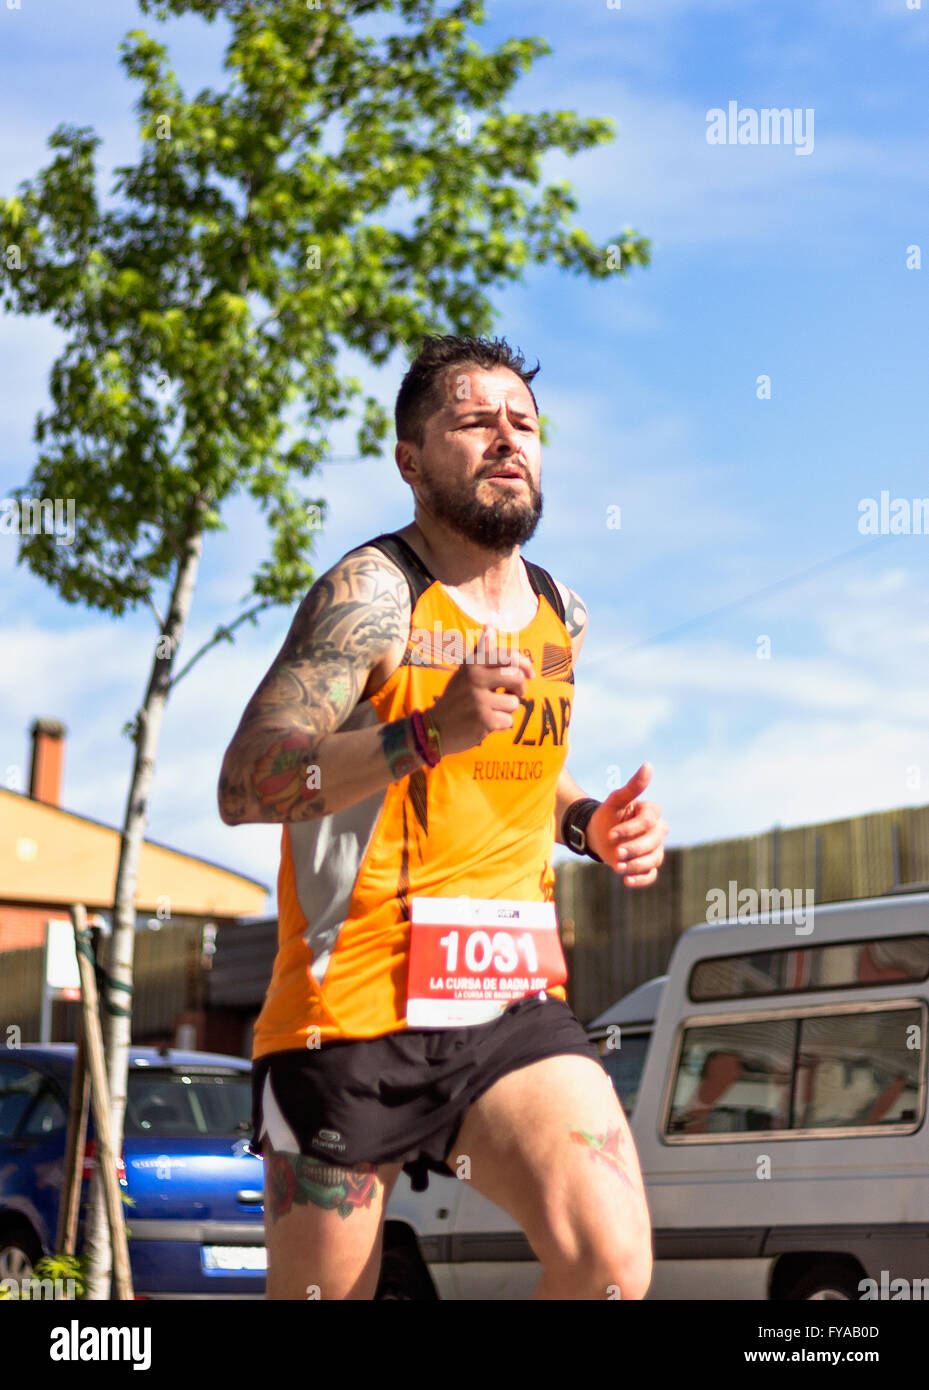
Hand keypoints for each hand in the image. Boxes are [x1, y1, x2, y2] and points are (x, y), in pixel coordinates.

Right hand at [429, 625, 534, 756]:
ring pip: (514, 703)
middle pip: (516, 677)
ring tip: (491, 710)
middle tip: (511, 694)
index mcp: (473, 664)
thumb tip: (490, 626)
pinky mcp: (483, 720)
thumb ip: (481, 651)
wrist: (436, 727)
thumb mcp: (465, 671)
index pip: (508, 656)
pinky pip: (508, 721)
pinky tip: (488, 723)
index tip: (530, 674)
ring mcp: (479, 700)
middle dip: (520, 688)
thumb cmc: (456, 697)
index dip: (525, 664)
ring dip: (507, 710)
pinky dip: (502, 724)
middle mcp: (475, 678)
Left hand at [587, 763, 667, 886]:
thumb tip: (648, 765)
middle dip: (635, 848)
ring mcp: (654, 849)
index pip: (649, 821)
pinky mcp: (647, 865)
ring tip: (618, 867)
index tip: (611, 834)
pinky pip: (651, 875)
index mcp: (651, 813)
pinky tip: (626, 881)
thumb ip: (632, 787)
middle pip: (654, 841)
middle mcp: (657, 831)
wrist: (596, 835)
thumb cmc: (606, 815)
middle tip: (616, 853)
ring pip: (654, 858)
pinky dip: (641, 879)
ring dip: (637, 864)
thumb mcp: (615, 801)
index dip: (631, 829)